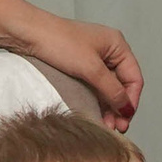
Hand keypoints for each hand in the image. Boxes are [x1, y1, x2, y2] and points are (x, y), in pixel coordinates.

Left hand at [7, 14, 143, 129]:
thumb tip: (126, 108)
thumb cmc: (58, 42)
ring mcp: (93, 58)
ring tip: (105, 125)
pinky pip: (94, 86)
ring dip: (108, 106)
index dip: (131, 100)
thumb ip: (111, 89)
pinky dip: (96, 100)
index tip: (124, 119)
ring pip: (108, 87)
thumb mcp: (90, 68)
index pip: (134, 77)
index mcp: (117, 44)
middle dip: (120, 106)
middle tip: (116, 128)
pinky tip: (94, 114)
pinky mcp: (78, 65)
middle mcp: (108, 51)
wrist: (27, 34)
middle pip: (122, 84)